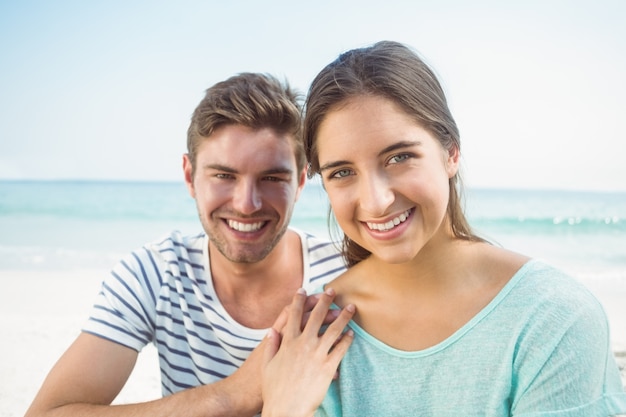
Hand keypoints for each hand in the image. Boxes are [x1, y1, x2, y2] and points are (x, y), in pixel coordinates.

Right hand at [261, 288, 354, 416]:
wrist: (286, 409)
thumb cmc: (274, 389)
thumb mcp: (267, 364)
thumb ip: (271, 346)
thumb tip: (272, 332)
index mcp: (287, 341)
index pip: (293, 314)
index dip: (298, 300)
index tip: (304, 290)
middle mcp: (302, 344)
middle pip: (316, 316)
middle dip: (325, 300)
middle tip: (332, 290)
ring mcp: (316, 354)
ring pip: (333, 330)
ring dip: (343, 316)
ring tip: (351, 308)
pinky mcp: (328, 367)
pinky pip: (341, 349)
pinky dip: (347, 339)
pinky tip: (351, 333)